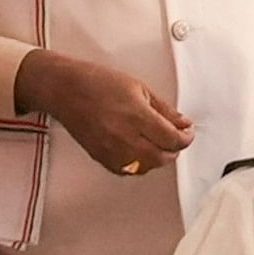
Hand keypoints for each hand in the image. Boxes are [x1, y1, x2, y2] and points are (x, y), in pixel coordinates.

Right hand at [17, 50, 193, 175]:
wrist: (65, 90)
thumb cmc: (98, 83)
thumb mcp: (139, 88)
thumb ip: (164, 110)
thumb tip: (183, 123)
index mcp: (137, 117)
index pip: (172, 139)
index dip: (185, 138)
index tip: (187, 132)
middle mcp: (125, 137)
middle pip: (162, 157)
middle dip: (174, 149)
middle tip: (176, 138)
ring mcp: (111, 150)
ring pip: (146, 167)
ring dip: (158, 158)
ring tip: (159, 144)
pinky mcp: (101, 158)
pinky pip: (128, 171)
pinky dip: (139, 164)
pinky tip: (140, 151)